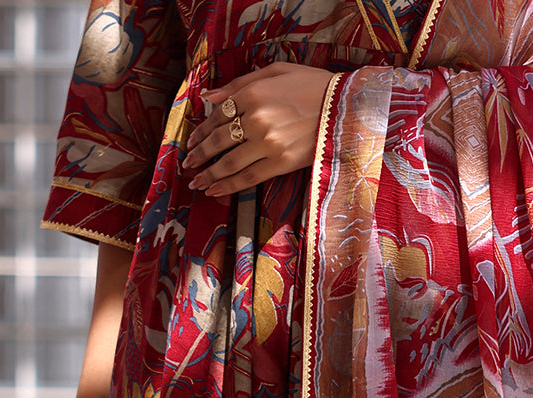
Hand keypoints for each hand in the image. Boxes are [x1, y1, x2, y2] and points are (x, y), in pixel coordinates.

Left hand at [185, 62, 333, 197]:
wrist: (345, 106)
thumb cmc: (311, 85)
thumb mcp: (274, 72)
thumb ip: (238, 84)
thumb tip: (207, 97)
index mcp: (252, 93)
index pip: (217, 116)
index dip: (202, 131)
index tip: (192, 142)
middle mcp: (256, 119)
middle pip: (219, 141)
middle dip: (199, 155)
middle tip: (187, 164)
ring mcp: (267, 143)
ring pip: (229, 163)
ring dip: (209, 174)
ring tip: (196, 182)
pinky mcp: (280, 163)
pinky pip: (248, 177)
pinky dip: (228, 185)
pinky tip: (214, 190)